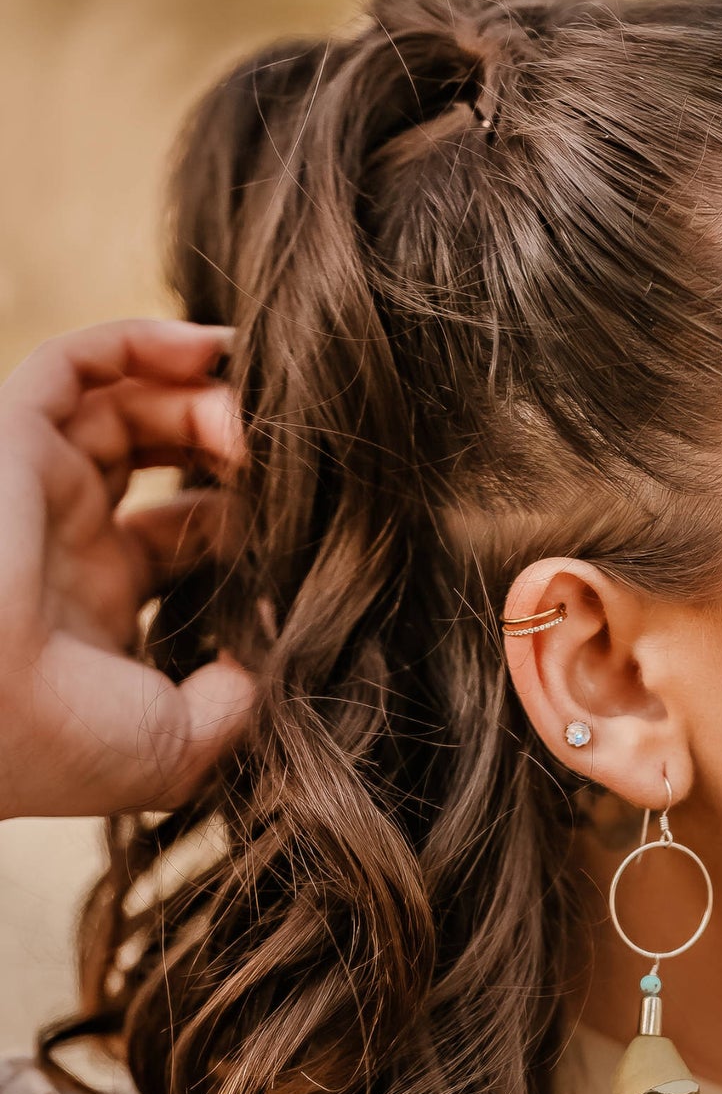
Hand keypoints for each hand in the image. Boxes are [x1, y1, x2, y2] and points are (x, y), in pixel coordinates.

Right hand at [0, 317, 255, 819]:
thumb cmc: (61, 741)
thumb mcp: (178, 751)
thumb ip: (238, 705)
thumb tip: (276, 652)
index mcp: (99, 605)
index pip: (188, 534)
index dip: (254, 517)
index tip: (318, 520)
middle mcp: (66, 538)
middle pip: (160, 458)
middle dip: (231, 444)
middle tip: (296, 450)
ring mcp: (36, 485)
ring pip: (125, 403)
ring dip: (203, 393)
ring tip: (269, 404)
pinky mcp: (9, 436)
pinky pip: (75, 364)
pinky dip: (143, 342)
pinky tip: (214, 350)